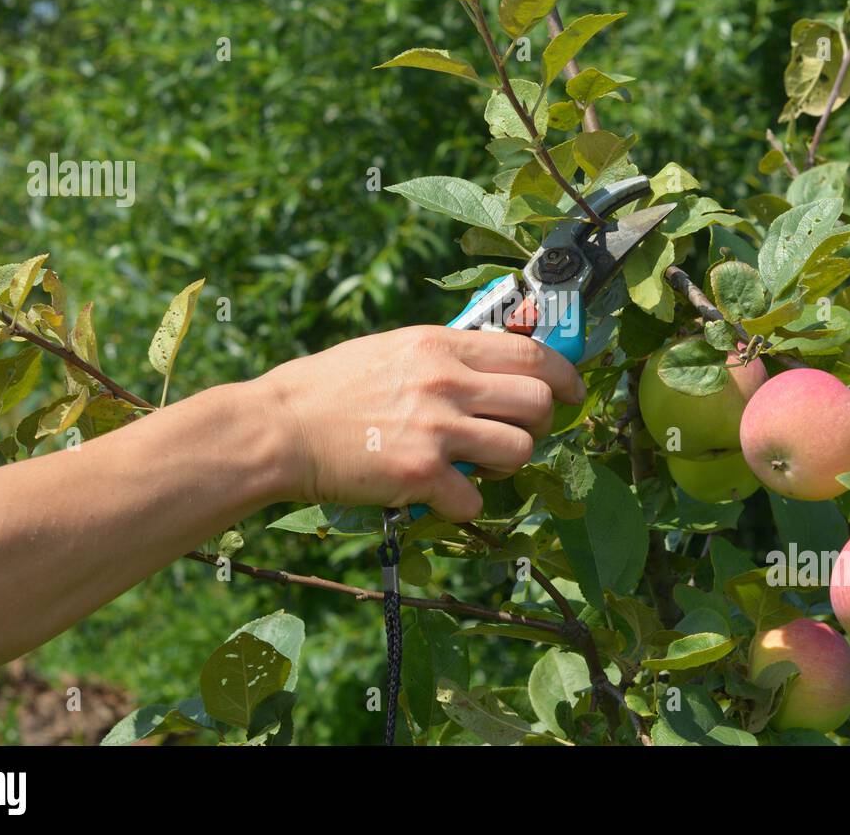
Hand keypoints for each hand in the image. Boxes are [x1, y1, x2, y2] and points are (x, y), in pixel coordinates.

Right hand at [252, 326, 585, 521]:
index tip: (571, 392)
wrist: (278, 428)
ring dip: (505, 465)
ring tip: (474, 465)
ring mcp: (436, 429)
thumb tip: (496, 364)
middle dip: (538, 424)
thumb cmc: (329, 388)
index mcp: (441, 345)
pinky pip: (476, 499)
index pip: (532, 352)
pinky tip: (438, 494)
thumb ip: (446, 356)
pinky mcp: (419, 474)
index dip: (564, 375)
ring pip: (520, 450)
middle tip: (511, 434)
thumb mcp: (393, 348)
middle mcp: (446, 382)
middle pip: (539, 402)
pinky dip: (463, 504)